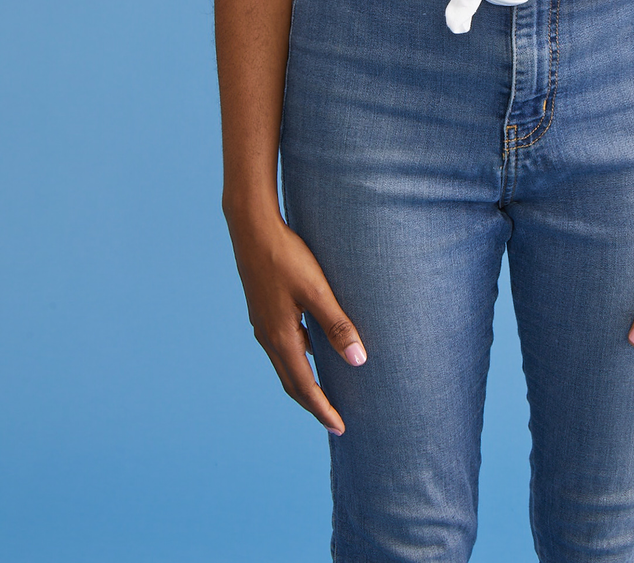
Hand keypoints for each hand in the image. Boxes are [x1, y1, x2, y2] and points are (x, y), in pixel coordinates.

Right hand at [227, 211, 366, 434]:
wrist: (252, 228)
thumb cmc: (287, 256)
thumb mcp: (317, 291)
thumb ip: (338, 326)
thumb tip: (359, 361)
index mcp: (281, 338)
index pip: (304, 386)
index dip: (323, 409)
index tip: (340, 428)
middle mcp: (268, 337)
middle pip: (291, 382)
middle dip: (313, 403)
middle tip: (334, 421)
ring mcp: (262, 324)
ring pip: (285, 365)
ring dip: (304, 382)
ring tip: (325, 391)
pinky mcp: (263, 310)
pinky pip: (282, 346)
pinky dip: (298, 359)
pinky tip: (312, 349)